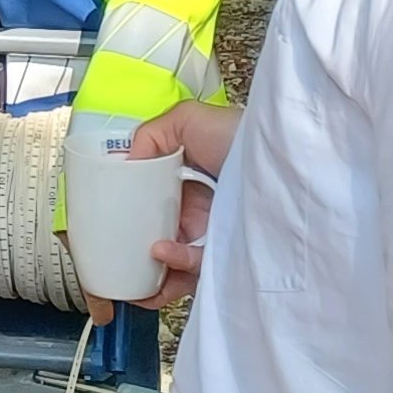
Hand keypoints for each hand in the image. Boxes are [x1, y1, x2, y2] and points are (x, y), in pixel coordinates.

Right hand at [114, 101, 236, 311]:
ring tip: (129, 273)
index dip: (128, 216)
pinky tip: (160, 250)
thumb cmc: (243, 136)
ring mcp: (211, 237)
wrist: (286, 160)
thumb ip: (151, 135)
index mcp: (190, 184)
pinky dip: (172, 262)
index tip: (107, 223)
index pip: (152, 206)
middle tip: (110, 259)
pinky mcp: (224, 256)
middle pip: (157, 238)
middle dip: (132, 253)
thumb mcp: (189, 119)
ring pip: (170, 262)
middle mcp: (200, 213)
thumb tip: (126, 164)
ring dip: (146, 269)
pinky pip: (192, 266)